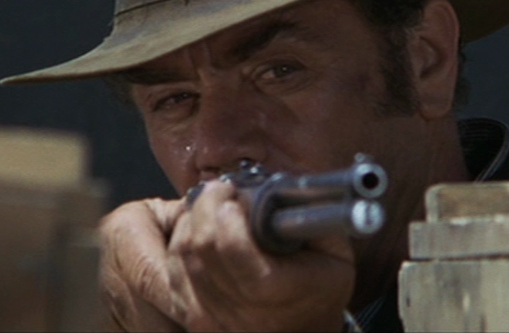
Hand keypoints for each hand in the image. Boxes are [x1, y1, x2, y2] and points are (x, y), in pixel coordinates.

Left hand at [99, 181, 354, 331]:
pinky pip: (173, 273)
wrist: (305, 332)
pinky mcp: (197, 320)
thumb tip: (277, 189)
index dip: (225, 214)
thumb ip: (311, 218)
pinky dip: (180, 245)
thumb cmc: (321, 290)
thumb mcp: (335, 254)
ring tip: (210, 207)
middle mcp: (240, 310)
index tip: (233, 193)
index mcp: (275, 292)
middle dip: (205, 207)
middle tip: (219, 189)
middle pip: (200, 248)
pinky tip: (197, 232)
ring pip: (181, 257)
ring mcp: (213, 318)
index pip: (232, 248)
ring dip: (190, 223)